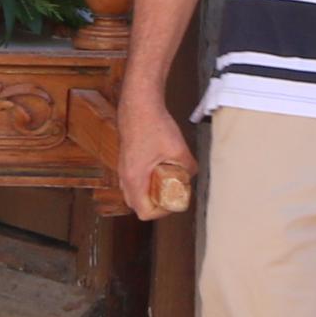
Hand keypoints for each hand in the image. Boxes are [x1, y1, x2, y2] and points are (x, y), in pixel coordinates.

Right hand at [115, 92, 194, 218]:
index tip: (173, 202)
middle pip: (137, 204)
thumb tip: (192, 174)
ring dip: (148, 192)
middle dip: (155, 204)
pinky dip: (144, 180)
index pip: (144, 212)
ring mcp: (123, 167)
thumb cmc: (152, 124)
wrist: (139, 104)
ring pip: (133, 191)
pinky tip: (158, 169)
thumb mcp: (178, 149)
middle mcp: (125, 175)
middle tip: (170, 195)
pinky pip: (133, 178)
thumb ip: (188, 166)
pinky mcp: (126, 157)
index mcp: (135, 178)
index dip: (161, 213)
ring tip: (164, 183)